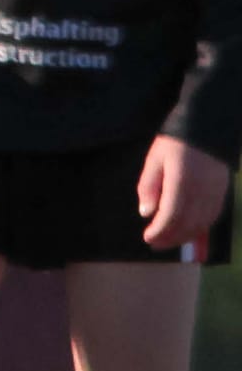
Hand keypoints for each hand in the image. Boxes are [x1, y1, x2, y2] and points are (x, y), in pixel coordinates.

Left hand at [138, 135, 231, 249]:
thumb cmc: (175, 143)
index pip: (171, 215)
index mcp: (182, 181)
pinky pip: (213, 217)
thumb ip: (148, 186)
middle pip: (188, 224)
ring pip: (203, 224)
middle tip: (155, 244)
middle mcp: (202, 189)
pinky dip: (203, 230)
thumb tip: (146, 213)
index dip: (160, 231)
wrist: (207, 127)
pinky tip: (193, 239)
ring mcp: (216, 191)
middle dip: (171, 238)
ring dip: (186, 237)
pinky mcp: (223, 191)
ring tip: (169, 242)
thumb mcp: (154, 160)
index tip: (147, 237)